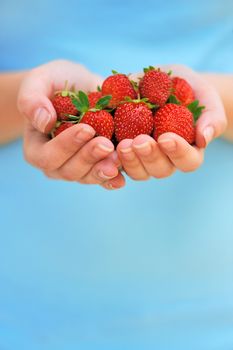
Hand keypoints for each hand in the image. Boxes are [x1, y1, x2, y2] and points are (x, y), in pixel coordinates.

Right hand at [17, 60, 124, 188]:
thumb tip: (44, 121)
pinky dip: (113, 179)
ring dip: (103, 169)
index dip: (66, 146)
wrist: (81, 88)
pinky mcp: (97, 167)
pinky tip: (123, 177)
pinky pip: (103, 179)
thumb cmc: (55, 84)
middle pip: (70, 171)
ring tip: (118, 156)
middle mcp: (56, 164)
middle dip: (89, 158)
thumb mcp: (39, 82)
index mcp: (37, 148)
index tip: (86, 129)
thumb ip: (32, 99)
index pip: (47, 156)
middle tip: (106, 144)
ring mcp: (78, 168)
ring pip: (88, 177)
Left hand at [116, 64, 226, 179]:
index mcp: (187, 149)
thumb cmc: (186, 87)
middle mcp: (165, 159)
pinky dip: (110, 160)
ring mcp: (142, 159)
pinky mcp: (122, 153)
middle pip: (160, 170)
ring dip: (129, 161)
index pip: (188, 161)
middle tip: (140, 141)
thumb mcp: (203, 94)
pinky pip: (116, 164)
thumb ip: (211, 116)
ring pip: (138, 172)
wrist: (158, 81)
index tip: (166, 137)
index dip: (178, 153)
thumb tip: (204, 138)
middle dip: (150, 157)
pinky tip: (104, 148)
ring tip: (122, 143)